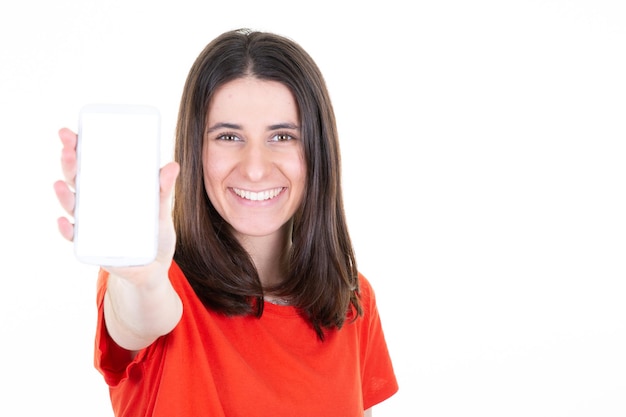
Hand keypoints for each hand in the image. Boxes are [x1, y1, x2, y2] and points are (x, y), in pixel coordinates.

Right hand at [53, 127, 179, 284]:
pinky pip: (75, 238)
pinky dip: (67, 231)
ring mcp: (91, 225)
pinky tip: (65, 222)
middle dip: (69, 164)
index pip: (89, 164)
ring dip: (64, 195)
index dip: (77, 148)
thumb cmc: (154, 234)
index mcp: (108, 190)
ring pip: (72, 207)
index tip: (70, 132)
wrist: (154, 267)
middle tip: (68, 149)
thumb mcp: (161, 209)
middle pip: (77, 181)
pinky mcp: (93, 247)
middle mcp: (95, 205)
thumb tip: (173, 165)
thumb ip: (163, 189)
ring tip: (60, 184)